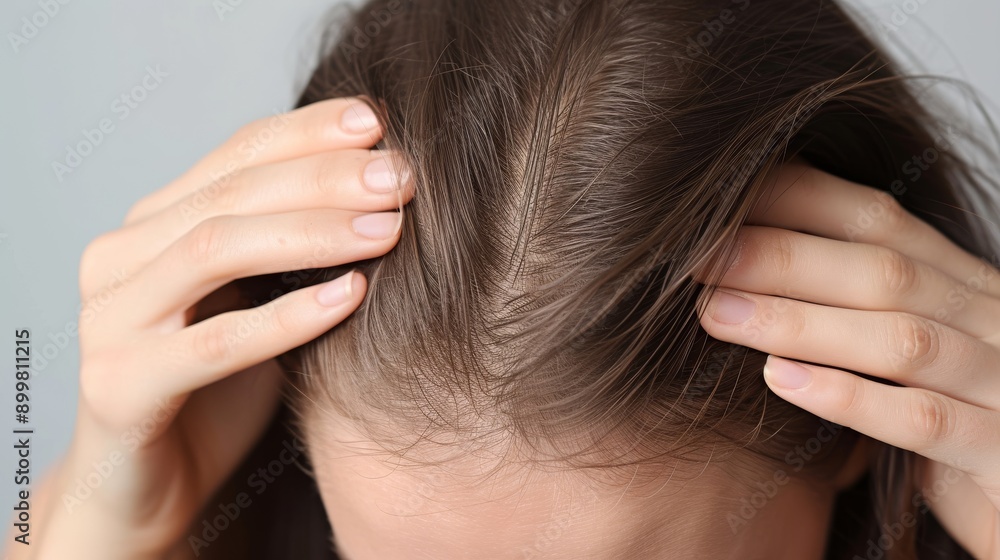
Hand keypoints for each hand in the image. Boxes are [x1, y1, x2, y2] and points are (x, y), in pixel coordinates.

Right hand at [21, 97, 412, 559]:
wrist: (154, 482)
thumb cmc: (218, 386)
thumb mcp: (253, 298)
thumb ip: (286, 242)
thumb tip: (382, 181)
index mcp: (153, 224)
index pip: (234, 152)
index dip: (307, 132)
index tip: (377, 123)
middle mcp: (120, 257)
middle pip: (230, 193)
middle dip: (323, 178)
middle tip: (401, 178)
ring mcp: (110, 319)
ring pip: (216, 250)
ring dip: (312, 233)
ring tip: (388, 228)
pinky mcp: (120, 383)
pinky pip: (214, 343)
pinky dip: (287, 316)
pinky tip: (350, 297)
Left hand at [699, 163, 999, 558]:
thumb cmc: (961, 415)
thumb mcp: (913, 351)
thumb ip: (856, 307)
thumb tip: (741, 272)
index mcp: (960, 285)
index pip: (876, 219)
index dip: (795, 201)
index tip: (713, 203)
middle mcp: (986, 319)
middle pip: (880, 270)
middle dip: (779, 257)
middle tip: (694, 256)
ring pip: (898, 338)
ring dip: (799, 321)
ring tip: (716, 313)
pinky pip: (925, 419)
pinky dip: (851, 397)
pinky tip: (782, 381)